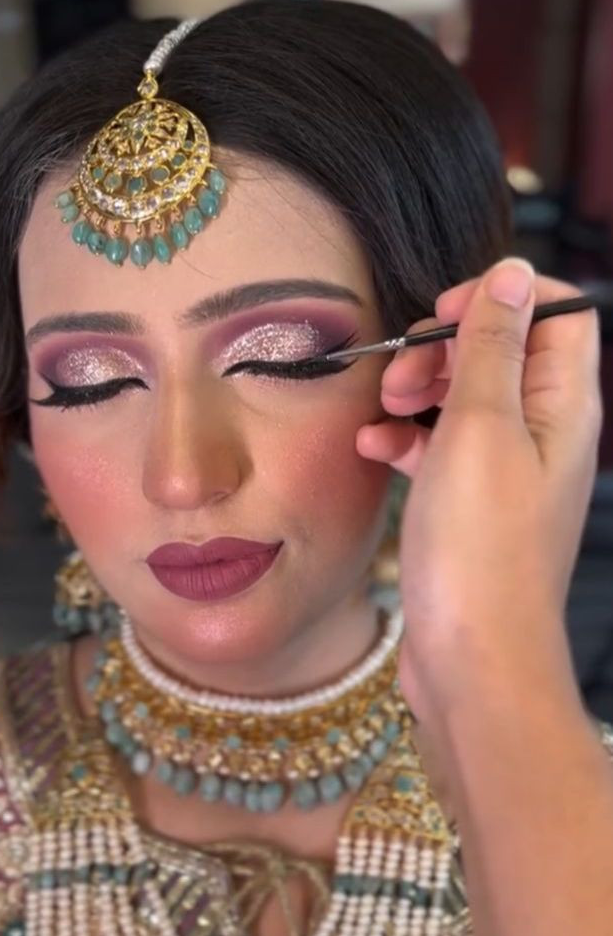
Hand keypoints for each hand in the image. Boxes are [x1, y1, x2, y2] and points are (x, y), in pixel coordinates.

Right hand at [355, 258, 601, 724]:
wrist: (472, 662)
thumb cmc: (480, 552)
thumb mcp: (481, 430)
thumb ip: (494, 348)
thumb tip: (514, 273)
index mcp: (564, 409)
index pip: (557, 314)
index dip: (499, 299)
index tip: (442, 318)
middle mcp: (545, 438)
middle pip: (503, 355)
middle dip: (446, 349)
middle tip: (401, 376)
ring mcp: (507, 478)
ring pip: (466, 403)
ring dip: (419, 394)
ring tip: (381, 411)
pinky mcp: (471, 514)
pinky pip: (441, 454)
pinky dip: (407, 442)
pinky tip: (372, 448)